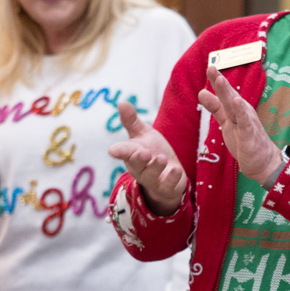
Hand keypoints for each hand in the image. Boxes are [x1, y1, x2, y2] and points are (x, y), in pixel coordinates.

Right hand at [106, 101, 187, 215]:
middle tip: (144, 152)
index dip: (118, 151)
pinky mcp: (166, 188)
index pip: (123, 152)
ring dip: (156, 167)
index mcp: (131, 154)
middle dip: (139, 159)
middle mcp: (139, 168)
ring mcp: (152, 180)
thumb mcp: (143, 135)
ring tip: (162, 158)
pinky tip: (177, 170)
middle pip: (136, 165)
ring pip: (151, 176)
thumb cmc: (152, 152)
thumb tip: (122, 102)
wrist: (168, 175)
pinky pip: (168, 185)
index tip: (112, 151)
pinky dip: (172, 178)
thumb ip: (132, 121)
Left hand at [199, 64, 286, 186]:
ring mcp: (247, 123)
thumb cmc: (245, 141)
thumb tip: (201, 92)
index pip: (224, 92)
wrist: (263, 162)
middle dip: (220, 82)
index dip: (216, 80)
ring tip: (220, 79)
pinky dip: (241, 112)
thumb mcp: (227, 121)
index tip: (209, 66)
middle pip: (229, 95)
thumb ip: (215, 107)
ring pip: (235, 106)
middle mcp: (242, 112)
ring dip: (227, 93)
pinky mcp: (250, 136)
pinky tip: (237, 102)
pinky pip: (245, 123)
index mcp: (236, 109)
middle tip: (211, 67)